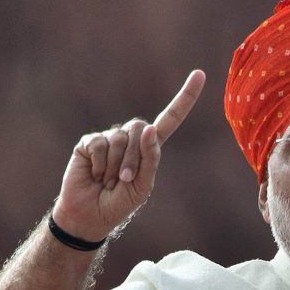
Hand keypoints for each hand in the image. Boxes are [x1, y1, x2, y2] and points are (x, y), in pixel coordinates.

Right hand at [52, 70, 205, 240]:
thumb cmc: (120, 203)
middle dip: (133, 158)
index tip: (200, 74)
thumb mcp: (142, 185)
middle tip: (123, 180)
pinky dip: (98, 164)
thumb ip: (150, 158)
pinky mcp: (88, 142)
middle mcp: (131, 138)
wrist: (90, 215)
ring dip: (114, 165)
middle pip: (140, 129)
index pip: (170, 118)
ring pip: (119, 138)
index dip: (185, 98)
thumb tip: (149, 127)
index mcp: (150, 148)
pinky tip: (94, 175)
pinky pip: (98, 144)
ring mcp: (109, 138)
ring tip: (107, 181)